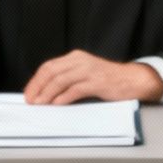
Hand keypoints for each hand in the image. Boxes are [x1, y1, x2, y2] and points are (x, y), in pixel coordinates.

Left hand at [22, 51, 162, 104]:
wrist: (133, 80)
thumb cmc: (109, 80)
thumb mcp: (86, 73)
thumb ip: (69, 79)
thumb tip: (47, 93)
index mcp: (76, 57)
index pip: (49, 66)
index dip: (36, 80)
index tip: (29, 93)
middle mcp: (80, 61)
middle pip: (51, 72)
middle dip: (37, 87)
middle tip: (30, 100)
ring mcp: (89, 71)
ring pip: (60, 80)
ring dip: (47, 94)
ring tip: (40, 104)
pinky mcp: (97, 82)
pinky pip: (75, 89)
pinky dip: (63, 97)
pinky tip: (56, 104)